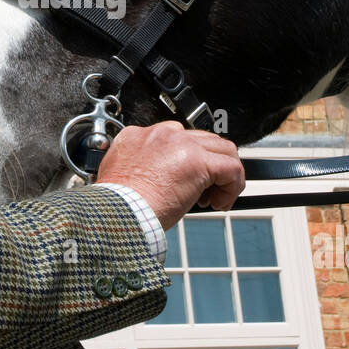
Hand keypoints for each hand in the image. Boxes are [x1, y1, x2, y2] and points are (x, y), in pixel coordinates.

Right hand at [96, 121, 244, 230]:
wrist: (117, 213)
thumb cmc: (116, 206)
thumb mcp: (120, 178)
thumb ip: (137, 170)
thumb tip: (156, 182)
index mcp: (137, 137)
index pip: (175, 139)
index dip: (186, 161)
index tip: (186, 182)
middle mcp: (161, 135)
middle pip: (201, 140)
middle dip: (208, 166)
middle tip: (204, 193)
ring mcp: (181, 145)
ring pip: (222, 150)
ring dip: (224, 175)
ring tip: (216, 197)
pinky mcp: (198, 161)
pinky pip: (231, 168)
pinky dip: (232, 186)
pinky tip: (221, 202)